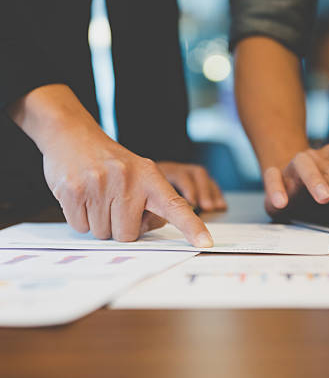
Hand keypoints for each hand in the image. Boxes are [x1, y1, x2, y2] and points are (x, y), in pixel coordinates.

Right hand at [43, 127, 213, 246]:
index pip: (175, 205)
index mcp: (149, 176)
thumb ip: (150, 202)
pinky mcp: (74, 191)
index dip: (191, 226)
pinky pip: (81, 227)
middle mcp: (127, 179)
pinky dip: (80, 217)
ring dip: (98, 221)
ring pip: (103, 233)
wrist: (72, 134)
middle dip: (119, 226)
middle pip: (128, 235)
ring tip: (96, 195)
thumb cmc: (109, 161)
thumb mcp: (138, 173)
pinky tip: (81, 195)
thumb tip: (149, 229)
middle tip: (112, 202)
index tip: (205, 243)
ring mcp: (100, 184)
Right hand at [263, 136, 328, 215]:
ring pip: (303, 165)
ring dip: (314, 181)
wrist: (287, 173)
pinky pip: (272, 177)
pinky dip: (276, 189)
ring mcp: (294, 166)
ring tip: (324, 199)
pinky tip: (282, 204)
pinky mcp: (276, 176)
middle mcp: (315, 157)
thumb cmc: (322, 176)